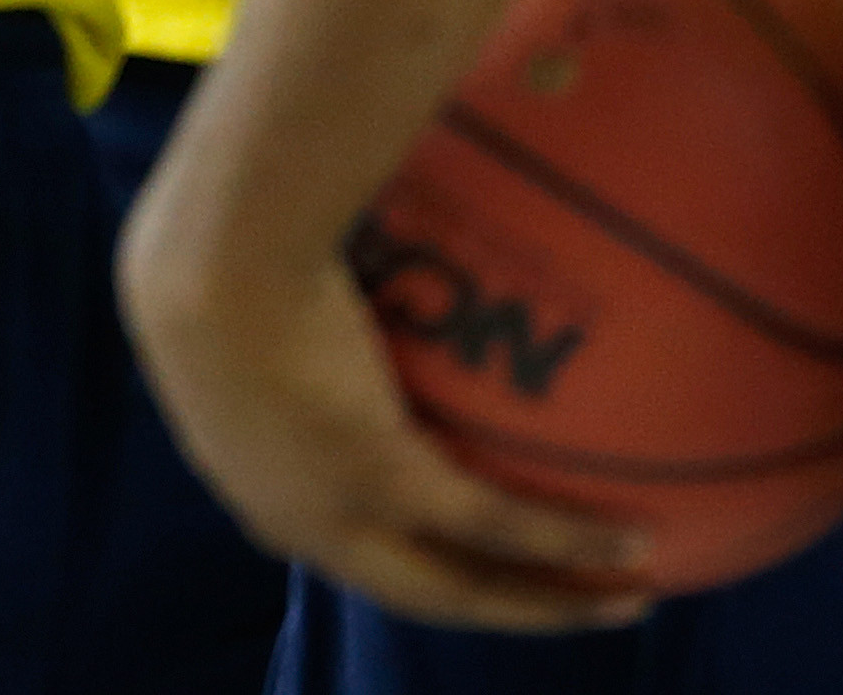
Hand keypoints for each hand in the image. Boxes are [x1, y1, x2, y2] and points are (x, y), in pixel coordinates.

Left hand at [116, 209, 647, 632]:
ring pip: (465, 581)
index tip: (475, 561)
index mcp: (253, 478)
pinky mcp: (380, 477)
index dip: (415, 560)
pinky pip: (497, 526)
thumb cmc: (219, 239)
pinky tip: (634, 540)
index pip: (344, 545)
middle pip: (416, 588)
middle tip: (578, 600)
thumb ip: (311, 315)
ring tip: (629, 595)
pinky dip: (569, 542)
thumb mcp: (255, 300)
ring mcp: (334, 506)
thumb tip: (367, 275)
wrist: (208, 245)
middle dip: (502, 603)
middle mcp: (291, 515)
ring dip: (552, 597)